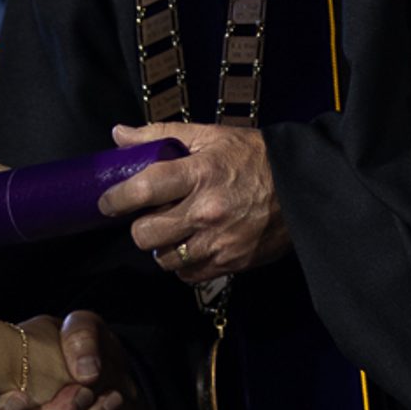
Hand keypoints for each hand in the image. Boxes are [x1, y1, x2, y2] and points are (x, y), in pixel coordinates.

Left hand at [100, 120, 286, 287]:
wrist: (303, 187)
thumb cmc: (254, 157)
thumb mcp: (210, 135)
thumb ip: (161, 134)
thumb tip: (119, 134)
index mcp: (200, 173)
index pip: (143, 189)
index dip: (116, 198)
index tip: (107, 201)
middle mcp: (206, 211)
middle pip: (145, 235)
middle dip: (139, 226)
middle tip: (149, 216)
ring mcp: (219, 242)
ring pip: (164, 259)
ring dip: (162, 246)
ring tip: (174, 230)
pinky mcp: (232, 263)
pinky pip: (189, 275)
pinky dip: (184, 264)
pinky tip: (192, 245)